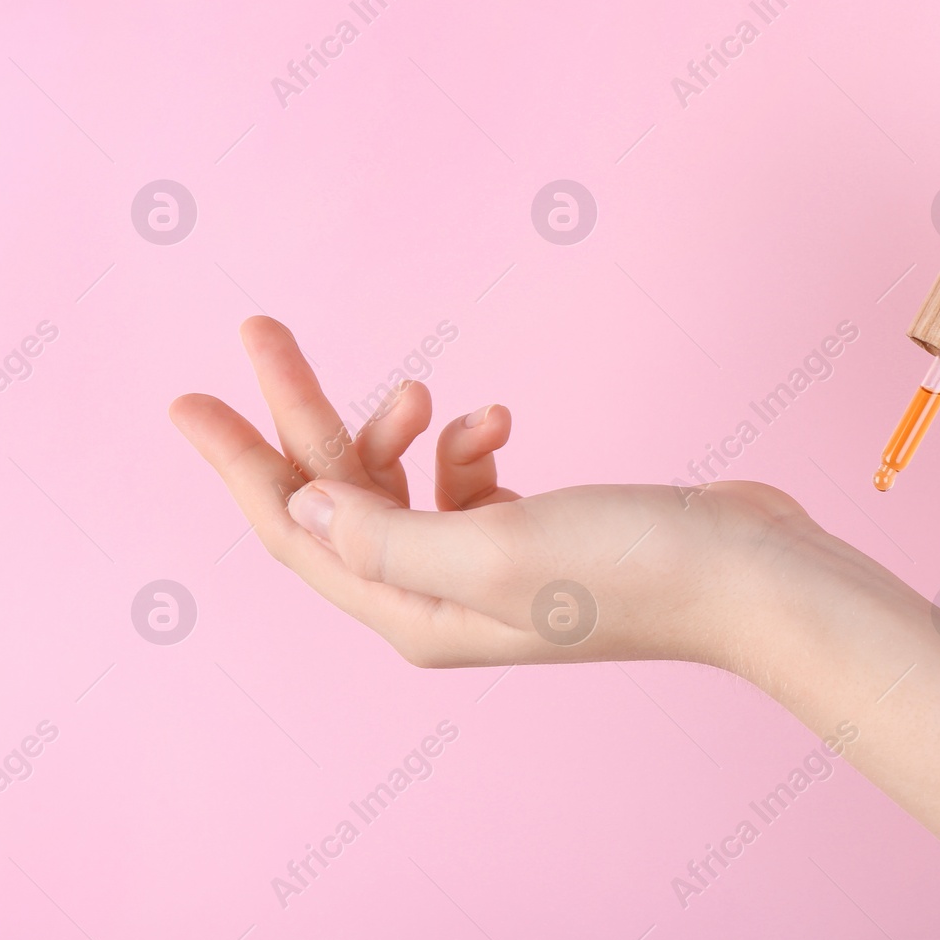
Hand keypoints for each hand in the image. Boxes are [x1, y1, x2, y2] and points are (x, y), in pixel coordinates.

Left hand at [168, 316, 817, 669]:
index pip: (292, 533)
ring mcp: (489, 568)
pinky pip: (466, 482)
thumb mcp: (498, 547)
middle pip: (336, 497)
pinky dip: (471, 443)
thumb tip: (298, 506)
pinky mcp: (536, 537)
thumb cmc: (635, 567)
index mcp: (416, 611)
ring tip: (430, 389)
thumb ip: (388, 530)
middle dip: (300, 415)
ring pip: (401, 483)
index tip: (185, 398)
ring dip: (400, 428)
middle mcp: (441, 597)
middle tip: (263, 328)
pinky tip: (499, 419)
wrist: (753, 576)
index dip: (235, 464)